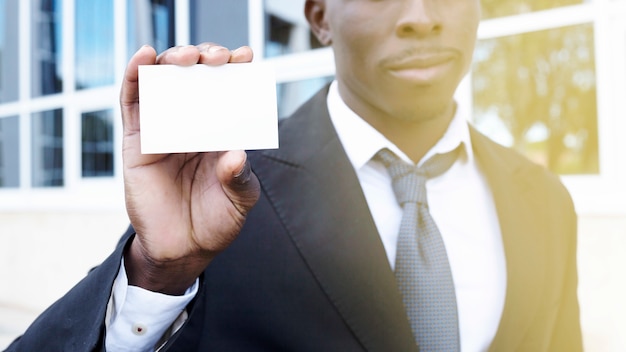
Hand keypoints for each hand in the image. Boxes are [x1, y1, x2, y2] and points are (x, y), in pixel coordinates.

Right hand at [120, 43, 260, 294]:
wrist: (183, 249)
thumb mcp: (240, 199)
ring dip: (173, 60)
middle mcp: (194, 124)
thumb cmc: (217, 220)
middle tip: (218, 58)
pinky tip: (144, 57)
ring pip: (164, 82)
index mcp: (222, 132)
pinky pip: (132, 102)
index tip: (245, 56)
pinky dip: (134, 76)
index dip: (235, 68)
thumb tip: (235, 155)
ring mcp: (164, 128)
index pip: (229, 90)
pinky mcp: (138, 140)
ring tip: (186, 57)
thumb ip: (240, 178)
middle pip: (196, 77)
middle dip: (206, 58)